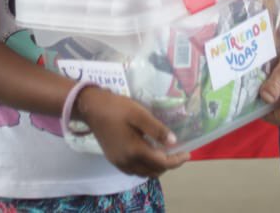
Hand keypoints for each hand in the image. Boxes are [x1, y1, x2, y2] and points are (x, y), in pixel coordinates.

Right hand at [76, 87, 190, 177]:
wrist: (91, 108)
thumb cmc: (117, 108)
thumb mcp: (139, 114)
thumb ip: (156, 129)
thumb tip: (173, 142)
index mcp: (135, 150)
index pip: (161, 163)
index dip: (176, 160)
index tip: (187, 153)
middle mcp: (127, 161)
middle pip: (153, 171)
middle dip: (168, 165)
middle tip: (178, 153)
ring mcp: (119, 162)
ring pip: (143, 173)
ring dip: (157, 167)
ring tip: (165, 154)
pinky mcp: (114, 159)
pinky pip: (134, 170)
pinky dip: (145, 167)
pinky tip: (148, 154)